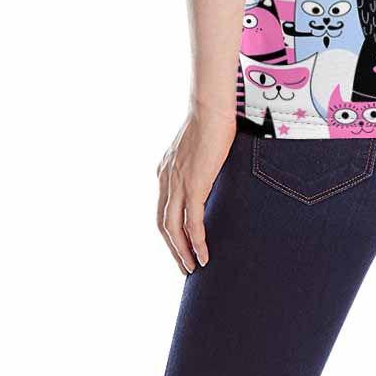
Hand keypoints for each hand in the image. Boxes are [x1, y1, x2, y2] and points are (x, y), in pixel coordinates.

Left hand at [156, 111, 236, 274]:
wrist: (211, 108)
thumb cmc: (211, 120)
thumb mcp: (199, 147)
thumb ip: (199, 163)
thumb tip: (212, 169)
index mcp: (165, 171)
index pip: (163, 209)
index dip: (170, 231)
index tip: (180, 245)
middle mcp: (166, 180)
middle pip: (163, 224)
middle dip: (173, 248)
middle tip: (185, 266)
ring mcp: (178, 183)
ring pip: (173, 228)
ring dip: (182, 251)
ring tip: (193, 267)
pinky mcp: (194, 185)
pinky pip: (192, 221)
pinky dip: (196, 240)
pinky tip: (203, 254)